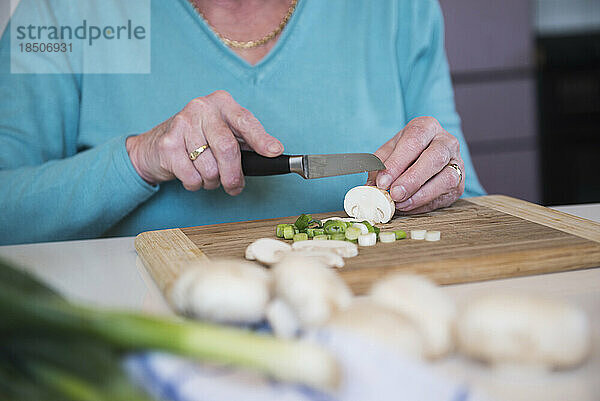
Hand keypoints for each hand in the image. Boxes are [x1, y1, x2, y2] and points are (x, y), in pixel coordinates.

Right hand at [126, 90, 283, 195]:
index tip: (274, 151)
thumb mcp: (225, 132)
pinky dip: (196, 184)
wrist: (154, 146)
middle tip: (234, 186)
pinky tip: (192, 174)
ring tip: (207, 174)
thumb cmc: (198, 140)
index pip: (245, 122)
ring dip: (212, 181)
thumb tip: (274, 152)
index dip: (261, 139)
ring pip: (210, 167)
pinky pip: (192, 177)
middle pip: (227, 148)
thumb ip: (248, 141)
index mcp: (222, 103)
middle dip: (234, 175)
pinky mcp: (167, 144)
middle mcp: (202, 108)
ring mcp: (182, 123)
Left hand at [367, 117, 464, 213]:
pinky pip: (444, 195)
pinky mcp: (460, 183)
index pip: (414, 140)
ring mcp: (457, 162)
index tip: (383, 181)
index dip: (397, 162)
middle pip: (434, 158)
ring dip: (420, 195)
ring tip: (400, 203)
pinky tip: (408, 206)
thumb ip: (379, 166)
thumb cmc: (405, 153)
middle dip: (412, 179)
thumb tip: (371, 187)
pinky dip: (424, 204)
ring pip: (446, 178)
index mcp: (427, 126)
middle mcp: (446, 141)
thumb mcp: (389, 152)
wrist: (426, 158)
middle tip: (395, 194)